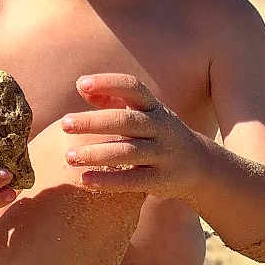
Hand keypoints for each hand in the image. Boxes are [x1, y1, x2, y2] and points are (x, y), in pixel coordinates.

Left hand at [61, 74, 205, 198]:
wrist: (200, 166)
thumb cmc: (159, 135)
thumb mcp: (145, 114)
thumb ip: (114, 101)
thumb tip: (82, 87)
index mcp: (154, 107)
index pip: (133, 87)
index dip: (108, 83)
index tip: (80, 85)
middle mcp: (161, 127)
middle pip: (126, 121)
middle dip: (94, 122)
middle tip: (64, 124)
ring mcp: (164, 154)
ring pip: (128, 152)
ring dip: (97, 154)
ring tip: (69, 157)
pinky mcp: (162, 180)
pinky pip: (134, 180)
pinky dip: (109, 181)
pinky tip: (85, 181)